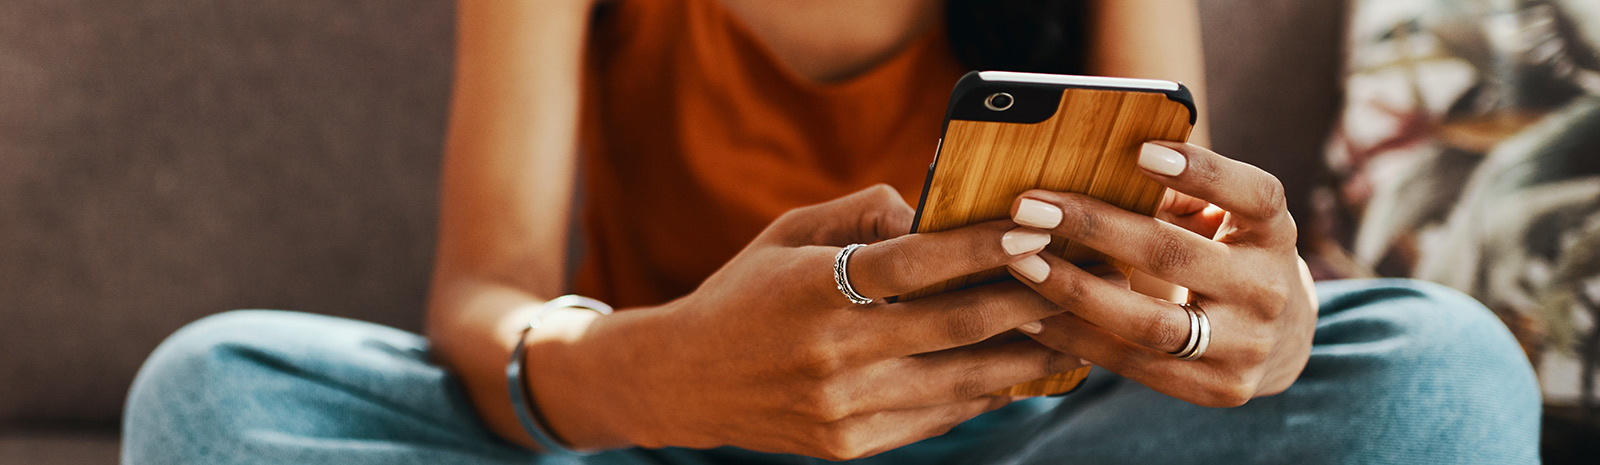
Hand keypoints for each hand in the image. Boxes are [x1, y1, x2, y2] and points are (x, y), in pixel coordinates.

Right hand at [557, 185, 1083, 459]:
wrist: (683, 382)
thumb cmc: (744, 294)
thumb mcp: (788, 234)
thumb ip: (861, 214)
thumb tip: (933, 211)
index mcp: (813, 289)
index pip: (915, 262)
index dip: (982, 244)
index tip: (1037, 226)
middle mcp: (832, 352)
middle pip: (955, 324)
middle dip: (1028, 297)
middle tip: (1080, 276)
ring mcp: (844, 407)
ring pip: (962, 379)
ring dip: (1027, 352)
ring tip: (1074, 329)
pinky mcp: (852, 444)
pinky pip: (939, 414)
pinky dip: (986, 390)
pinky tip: (1021, 368)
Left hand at [1004, 142, 1317, 406]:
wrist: (1281, 340)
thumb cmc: (1228, 254)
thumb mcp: (1222, 218)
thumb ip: (1176, 194)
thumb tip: (1098, 166)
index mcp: (1273, 232)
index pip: (1254, 195)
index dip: (1203, 172)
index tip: (1141, 152)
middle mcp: (1268, 290)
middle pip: (1176, 256)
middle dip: (1094, 228)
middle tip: (1029, 208)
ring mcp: (1247, 346)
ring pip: (1150, 322)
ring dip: (1075, 292)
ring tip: (1020, 265)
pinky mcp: (1218, 389)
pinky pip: (1134, 364)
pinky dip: (1077, 340)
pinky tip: (1030, 316)